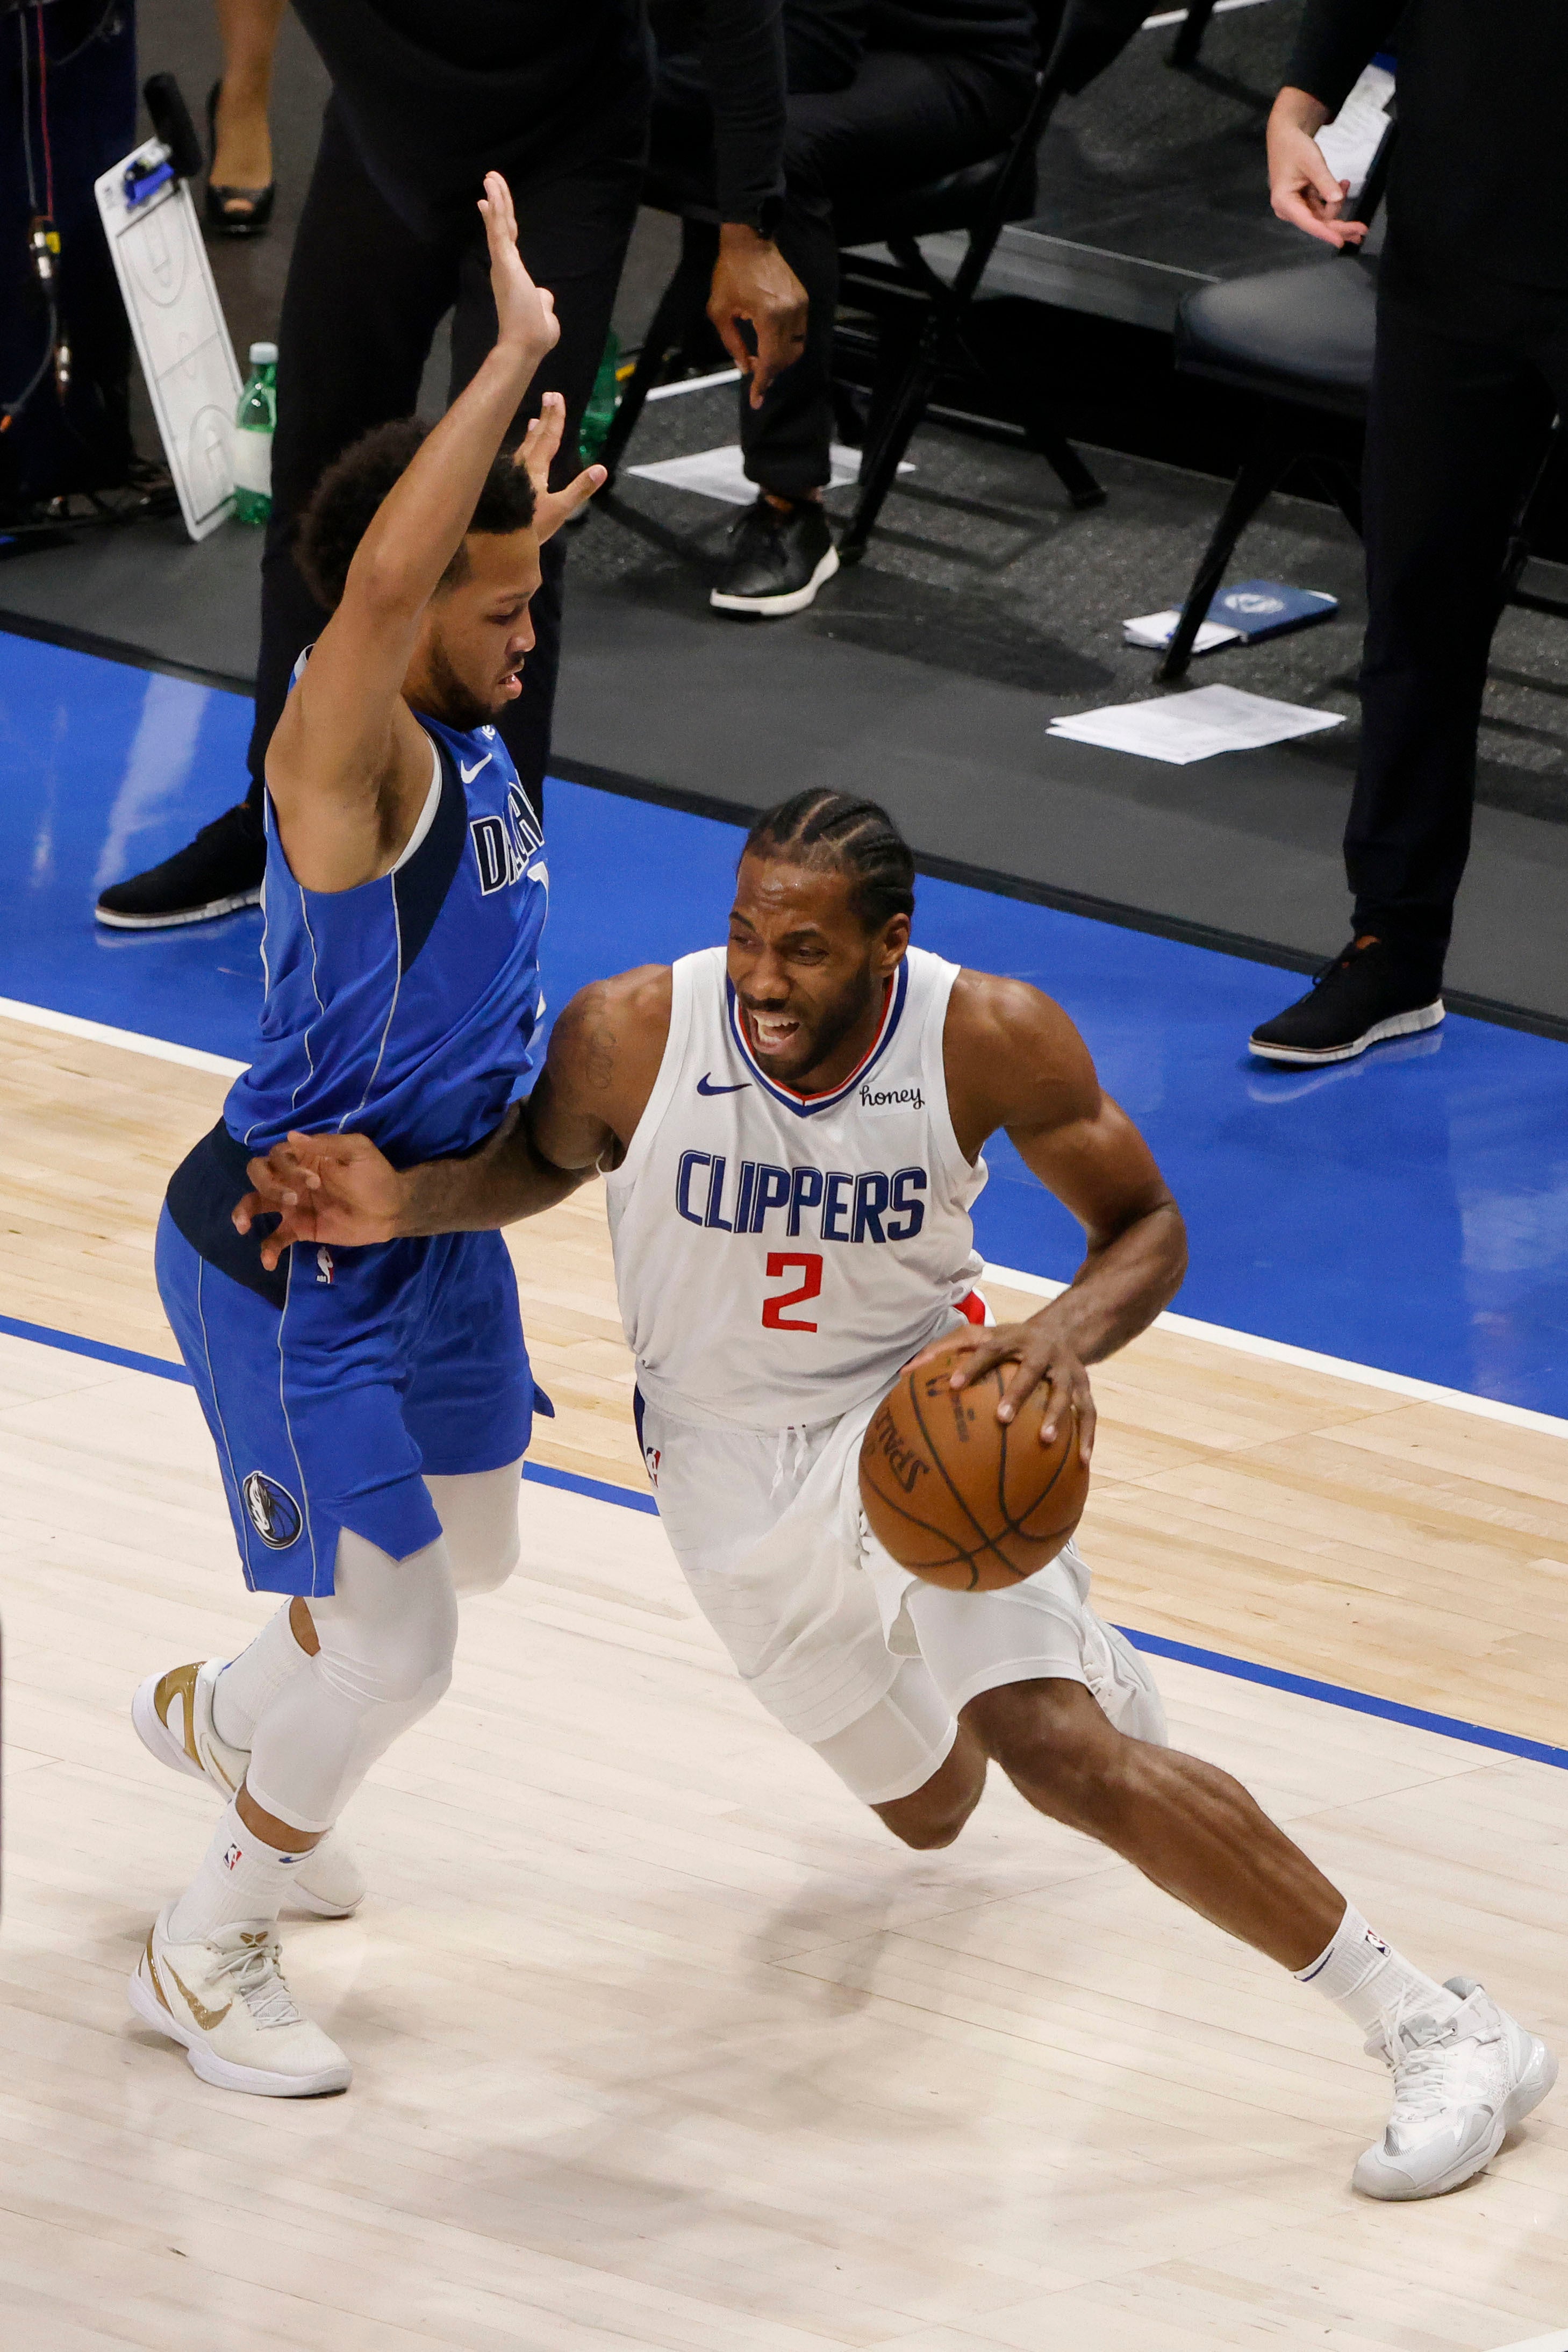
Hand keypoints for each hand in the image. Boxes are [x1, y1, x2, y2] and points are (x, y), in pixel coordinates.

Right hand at [234, 1130, 405, 1270]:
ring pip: (256, 1203)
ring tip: (244, 1226)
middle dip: (267, 1185)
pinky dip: (268, 1249)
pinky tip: (268, 1261)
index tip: (316, 1181)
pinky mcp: (300, 1229)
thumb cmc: (376, 1176)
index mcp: (305, 1158)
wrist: (392, 1210)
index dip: (287, 1167)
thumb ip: (327, 1144)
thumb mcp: (359, 1151)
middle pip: (258, 1175)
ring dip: (245, 1212)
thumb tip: (292, 1136)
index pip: (277, 1156)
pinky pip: (275, 1238)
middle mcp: (292, 1179)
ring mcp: (293, 1206)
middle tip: (293, 1199)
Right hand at [478, 171, 560, 365]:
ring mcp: (504, 262)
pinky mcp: (504, 263)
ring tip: (490, 176)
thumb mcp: (543, 310)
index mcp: (513, 272)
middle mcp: (505, 264)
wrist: (527, 344)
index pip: (506, 238)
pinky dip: (495, 211)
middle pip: (501, 225)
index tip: (488, 202)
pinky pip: (498, 231)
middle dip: (496, 200)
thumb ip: (543, 299)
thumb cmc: (534, 333)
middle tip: (490, 178)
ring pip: (498, 223)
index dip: (499, 218)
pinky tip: (491, 193)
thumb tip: (544, 295)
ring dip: (495, 198)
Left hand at [513, 391, 604, 541]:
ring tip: (534, 421)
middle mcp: (521, 465)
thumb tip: (602, 470)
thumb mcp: (560, 510)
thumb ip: (580, 489)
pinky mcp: (503, 484)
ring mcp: (510, 474)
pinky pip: (516, 458)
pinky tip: (520, 453)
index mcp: (535, 468)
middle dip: (545, 417)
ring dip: (532, 433)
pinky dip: (522, 449)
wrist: (497, 542)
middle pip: (536, 437)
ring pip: (523, 447)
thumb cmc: (530, 527)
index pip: (548, 437)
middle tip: (549, 396)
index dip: (555, 417)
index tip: (557, 397)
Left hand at [708, 224, 808, 408]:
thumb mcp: (720, 311)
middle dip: (771, 371)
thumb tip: (745, 368)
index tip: (756, 400)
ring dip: (780, 359)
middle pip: (786, 358)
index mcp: (768, 316)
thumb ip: (732, 343)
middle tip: (753, 371)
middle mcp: (789, 312)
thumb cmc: (729, 272)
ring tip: (761, 357)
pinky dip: (786, 343)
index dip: (763, 384)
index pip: (770, 361)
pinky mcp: (802, 298)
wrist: (749, 241)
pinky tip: (770, 341)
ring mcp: (799, 305)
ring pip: (796, 347)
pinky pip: (799, 331)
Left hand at [912, 1309, 1095, 1464]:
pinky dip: (1088, 1438)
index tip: (953, 1386)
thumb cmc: (1007, 1343)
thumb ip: (942, 1352)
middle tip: (1002, 1417)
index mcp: (1012, 1339)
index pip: (989, 1350)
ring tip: (1046, 1441)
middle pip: (1030, 1371)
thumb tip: (902, 1374)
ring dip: (1057, 1416)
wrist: (1063, 1330)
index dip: (972, 1366)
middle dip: (1018, 1393)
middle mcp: (1041, 1352)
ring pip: (1063, 1393)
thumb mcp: (978, 1338)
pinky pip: (1089, 1414)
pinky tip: (1083, 1463)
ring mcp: (1066, 1370)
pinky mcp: (1085, 1387)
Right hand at [1267, 88, 1365, 248]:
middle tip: (1363, 230)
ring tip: (1345, 182)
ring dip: (1338, 203)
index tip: (1341, 241)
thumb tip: (1336, 198)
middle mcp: (1289, 210)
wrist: (1287, 135)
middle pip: (1318, 224)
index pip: (1308, 222)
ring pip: (1323, 216)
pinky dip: (1335, 198)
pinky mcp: (1305, 202)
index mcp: (1285, 202)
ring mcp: (1298, 207)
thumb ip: (1324, 182)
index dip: (1325, 232)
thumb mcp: (1312, 162)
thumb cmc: (1295, 147)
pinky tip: (1343, 183)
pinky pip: (1323, 207)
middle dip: (1340, 225)